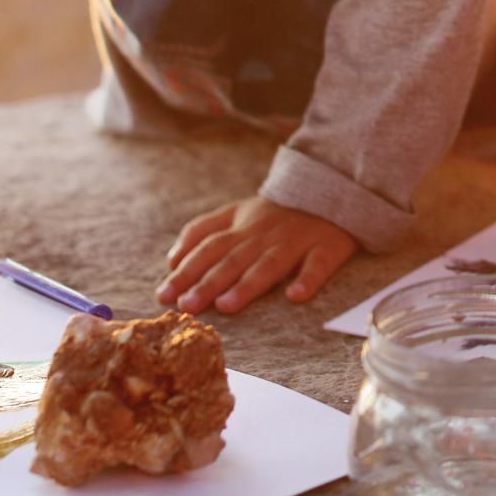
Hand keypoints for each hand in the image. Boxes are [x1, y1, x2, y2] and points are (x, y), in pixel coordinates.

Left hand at [158, 197, 355, 313]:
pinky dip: (307, 279)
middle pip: (233, 259)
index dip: (186, 270)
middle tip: (186, 306)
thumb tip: (171, 259)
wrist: (331, 189)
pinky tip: (295, 295)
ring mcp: (296, 241)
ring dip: (248, 284)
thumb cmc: (278, 211)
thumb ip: (204, 230)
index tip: (164, 294)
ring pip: (270, 264)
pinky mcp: (327, 247)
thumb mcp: (237, 211)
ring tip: (226, 305)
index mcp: (243, 225)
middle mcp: (265, 235)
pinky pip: (318, 264)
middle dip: (208, 282)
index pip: (209, 247)